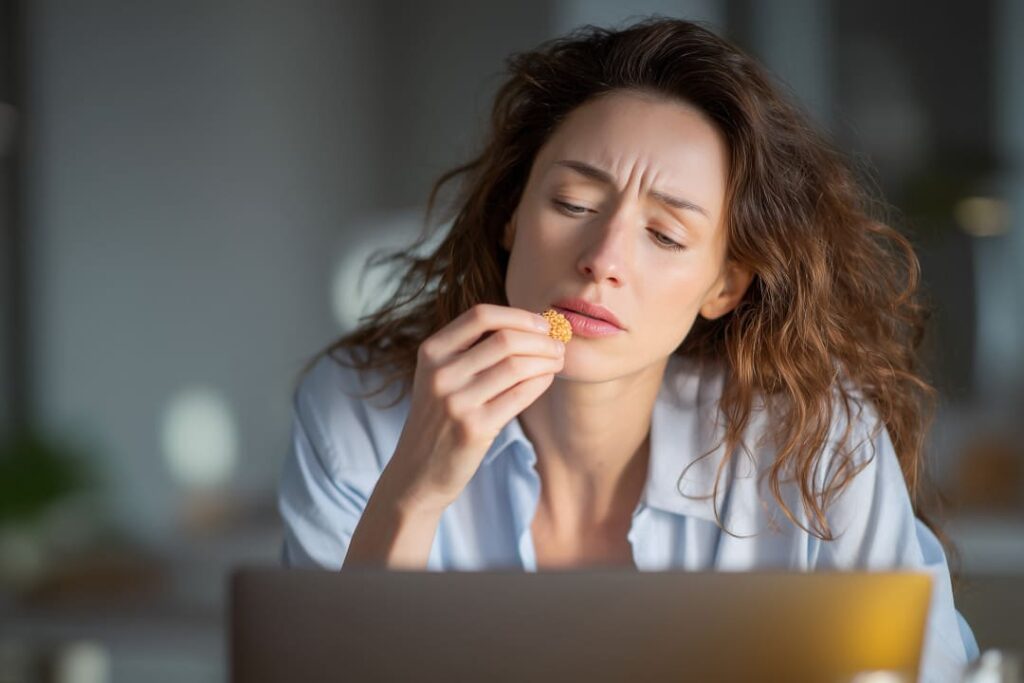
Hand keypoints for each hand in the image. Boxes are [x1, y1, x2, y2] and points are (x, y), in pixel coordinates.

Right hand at [382, 303, 564, 513]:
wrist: (417, 471)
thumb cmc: (439, 418)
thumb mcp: (438, 376)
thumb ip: (470, 349)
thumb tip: (529, 325)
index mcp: (431, 352)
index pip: (481, 316)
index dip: (518, 315)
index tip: (542, 324)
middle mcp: (441, 373)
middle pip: (505, 339)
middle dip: (541, 339)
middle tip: (558, 345)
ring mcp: (456, 401)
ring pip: (517, 366)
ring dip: (546, 360)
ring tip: (557, 361)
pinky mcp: (474, 428)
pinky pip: (520, 395)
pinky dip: (541, 382)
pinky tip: (547, 379)